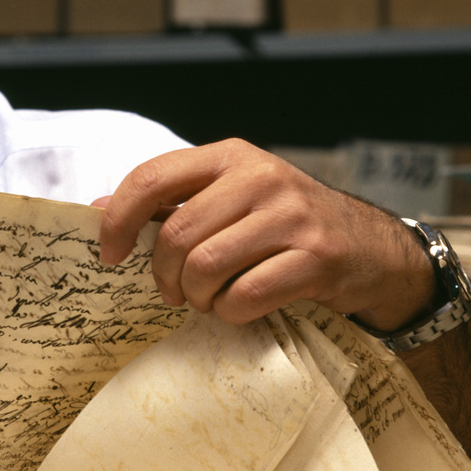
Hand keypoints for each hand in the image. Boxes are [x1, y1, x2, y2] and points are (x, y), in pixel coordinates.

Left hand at [94, 140, 435, 328]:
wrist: (372, 248)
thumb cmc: (287, 226)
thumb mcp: (234, 198)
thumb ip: (173, 201)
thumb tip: (98, 210)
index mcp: (231, 157)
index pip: (152, 176)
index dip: (118, 219)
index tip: (110, 255)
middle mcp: (260, 178)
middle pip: (176, 233)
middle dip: (164, 276)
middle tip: (175, 292)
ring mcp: (291, 216)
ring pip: (206, 267)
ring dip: (197, 298)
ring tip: (209, 300)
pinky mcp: (315, 258)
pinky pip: (244, 296)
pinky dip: (230, 313)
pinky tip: (239, 308)